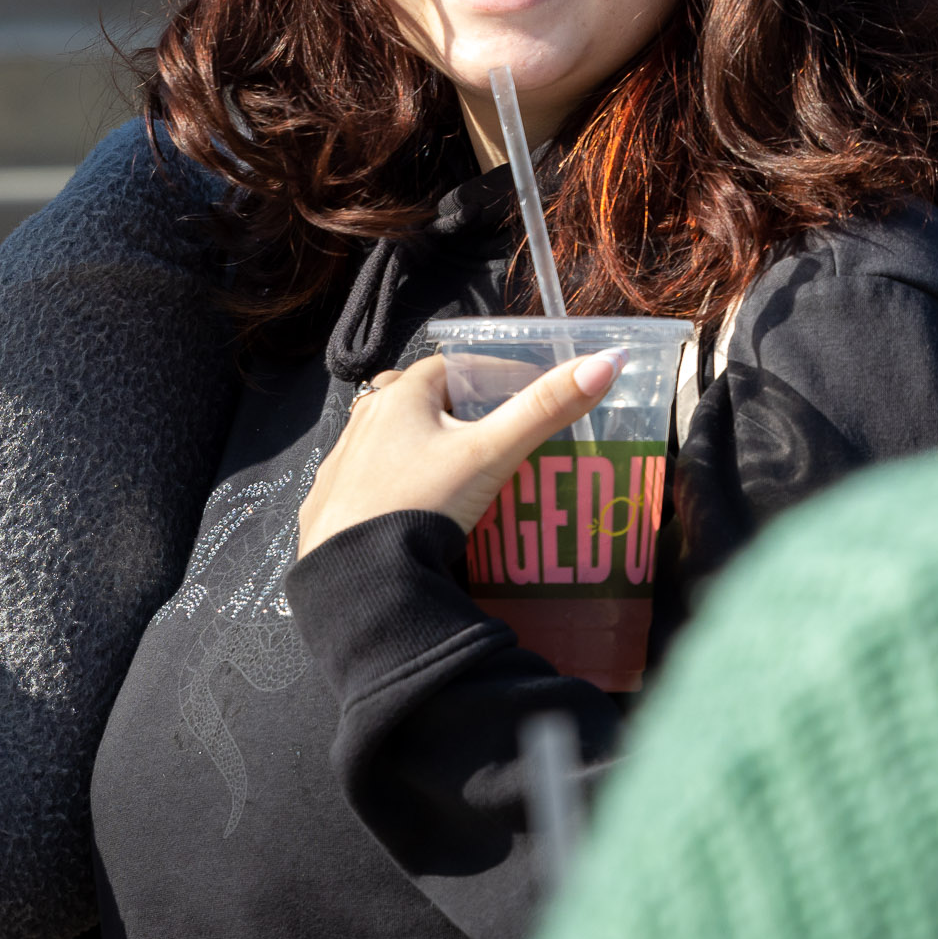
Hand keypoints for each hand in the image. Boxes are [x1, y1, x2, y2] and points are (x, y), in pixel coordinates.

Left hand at [297, 349, 627, 554]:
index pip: (450, 367)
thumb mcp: (491, 454)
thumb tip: (605, 364)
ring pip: (388, 435)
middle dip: (453, 407)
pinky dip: (395, 477)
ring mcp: (344, 459)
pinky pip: (369, 475)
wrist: (360, 574)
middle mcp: (365, 418)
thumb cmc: (423, 502)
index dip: (488, 375)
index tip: (521, 391)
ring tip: (458, 465)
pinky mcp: (332, 498)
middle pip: (416, 398)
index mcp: (400, 396)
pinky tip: (414, 500)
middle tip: (491, 429)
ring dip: (420, 441)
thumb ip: (545, 411)